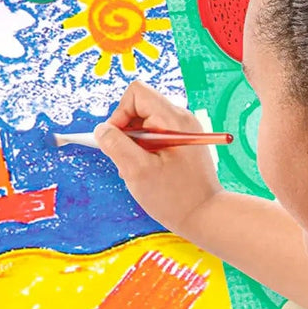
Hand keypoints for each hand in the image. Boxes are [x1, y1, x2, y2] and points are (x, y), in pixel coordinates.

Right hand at [94, 81, 223, 236]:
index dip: (120, 113)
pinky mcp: (184, 142)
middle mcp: (181, 118)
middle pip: (140, 107)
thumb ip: (115, 145)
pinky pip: (155, 136)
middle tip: (128, 159)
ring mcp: (184, 130)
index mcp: (173, 119)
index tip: (118, 140)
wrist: (205, 215)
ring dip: (134, 144)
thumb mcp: (137, 171)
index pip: (136, 93)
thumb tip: (101, 129)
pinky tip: (148, 171)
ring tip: (138, 169)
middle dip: (125, 131)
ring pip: (145, 124)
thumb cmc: (174, 197)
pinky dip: (145, 150)